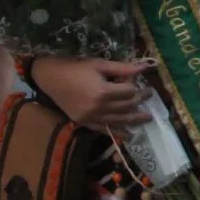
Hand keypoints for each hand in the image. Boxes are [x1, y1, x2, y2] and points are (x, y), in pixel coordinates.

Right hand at [32, 57, 153, 134]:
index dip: (136, 85)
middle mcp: (98, 108)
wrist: (49, 77)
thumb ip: (123, 68)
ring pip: (118, 121)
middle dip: (140, 101)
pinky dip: (117, 133)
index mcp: (103, 92)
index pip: (129, 92)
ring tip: (147, 118)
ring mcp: (90, 118)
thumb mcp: (99, 64)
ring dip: (134, 120)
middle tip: (149, 96)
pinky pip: (103, 130)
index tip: (140, 81)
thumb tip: (145, 67)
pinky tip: (129, 135)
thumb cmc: (74, 66)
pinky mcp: (83, 122)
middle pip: (126, 107)